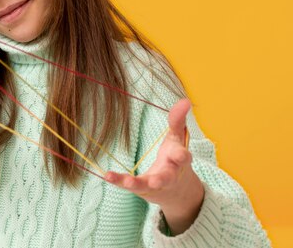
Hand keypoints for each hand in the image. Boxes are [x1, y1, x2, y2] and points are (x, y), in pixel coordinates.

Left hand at [104, 98, 204, 234]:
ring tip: (129, 181)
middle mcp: (169, 175)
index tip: (181, 155)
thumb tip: (186, 100)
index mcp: (179, 161)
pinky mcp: (141, 189)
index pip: (182, 158)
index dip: (181, 156)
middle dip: (163, 178)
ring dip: (138, 183)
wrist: (176, 191)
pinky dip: (118, 181)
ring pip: (147, 185)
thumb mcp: (176, 139)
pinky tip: (107, 175)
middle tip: (156, 181)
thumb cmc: (174, 159)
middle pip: (167, 177)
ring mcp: (154, 184)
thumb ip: (178, 120)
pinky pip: (129, 185)